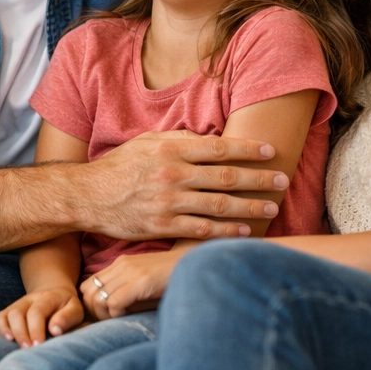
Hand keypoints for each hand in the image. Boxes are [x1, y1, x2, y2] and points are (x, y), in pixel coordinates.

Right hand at [0, 287, 84, 346]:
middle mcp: (31, 298)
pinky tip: (9, 339)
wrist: (55, 295)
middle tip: (29, 350)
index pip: (37, 311)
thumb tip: (55, 331)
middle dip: (23, 333)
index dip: (36, 328)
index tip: (39, 345)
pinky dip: (2, 328)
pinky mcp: (11, 310)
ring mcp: (20, 304)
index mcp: (48, 297)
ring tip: (21, 347)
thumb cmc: (67, 308)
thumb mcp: (75, 309)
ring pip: (9, 314)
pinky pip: (0, 317)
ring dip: (13, 332)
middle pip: (19, 313)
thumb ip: (68, 318)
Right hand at [77, 132, 287, 241]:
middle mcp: (172, 175)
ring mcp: (168, 203)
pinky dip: (227, 231)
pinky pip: (202, 230)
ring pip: (219, 205)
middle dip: (259, 179)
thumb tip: (210, 138)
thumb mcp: (146, 143)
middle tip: (283, 180)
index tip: (270, 152)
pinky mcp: (162, 227)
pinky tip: (246, 230)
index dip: (248, 149)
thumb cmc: (120, 166)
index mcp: (170, 150)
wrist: (87, 196)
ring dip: (250, 207)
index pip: (219, 148)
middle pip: (226, 177)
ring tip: (273, 208)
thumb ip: (178, 139)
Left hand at [80, 249, 186, 319]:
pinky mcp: (141, 280)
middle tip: (110, 321)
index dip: (92, 304)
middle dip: (93, 312)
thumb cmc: (173, 279)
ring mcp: (130, 271)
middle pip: (87, 292)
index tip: (106, 315)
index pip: (88, 285)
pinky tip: (130, 314)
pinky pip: (114, 303)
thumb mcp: (144, 284)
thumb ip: (126, 293)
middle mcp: (121, 265)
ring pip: (97, 298)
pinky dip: (117, 314)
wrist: (199, 264)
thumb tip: (108, 314)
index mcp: (120, 264)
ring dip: (104, 315)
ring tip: (119, 319)